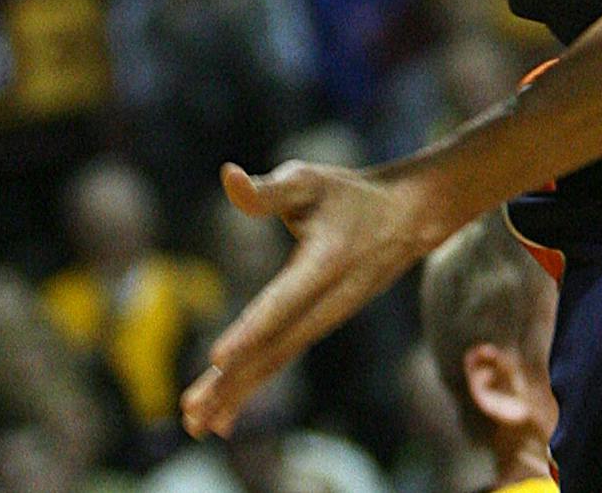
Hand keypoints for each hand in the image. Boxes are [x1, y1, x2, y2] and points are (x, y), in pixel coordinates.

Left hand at [182, 158, 446, 437]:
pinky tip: (223, 417)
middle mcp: (329, 300)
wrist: (409, 218)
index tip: (219, 357)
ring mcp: (327, 319)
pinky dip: (252, 387)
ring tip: (197, 424)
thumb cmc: (351, 195)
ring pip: (277, 359)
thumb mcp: (312, 182)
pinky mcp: (320, 327)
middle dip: (234, 380)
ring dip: (237, 392)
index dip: (252, 328)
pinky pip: (282, 360)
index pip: (284, 300)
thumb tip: (227, 177)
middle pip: (276, 345)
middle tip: (192, 414)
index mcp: (327, 261)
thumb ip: (267, 189)